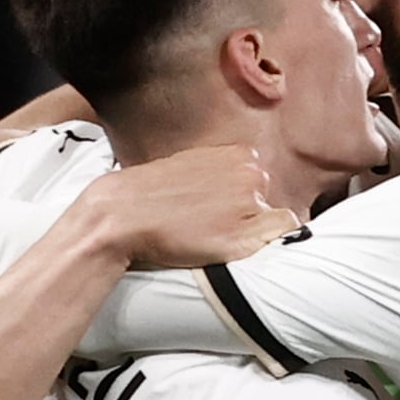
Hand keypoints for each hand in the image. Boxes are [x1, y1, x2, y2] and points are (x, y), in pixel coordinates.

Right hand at [81, 142, 298, 266]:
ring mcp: (249, 205)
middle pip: (269, 198)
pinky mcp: (244, 237)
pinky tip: (229, 246)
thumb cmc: (150, 193)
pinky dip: (261, 245)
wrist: (122, 215)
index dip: (242, 197)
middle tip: (212, 222)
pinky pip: (276, 239)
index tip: (219, 207)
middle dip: (250, 212)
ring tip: (213, 234)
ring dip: (252, 230)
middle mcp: (250, 175)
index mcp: (239, 154)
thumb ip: (220, 170)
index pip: (260, 179)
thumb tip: (241, 185)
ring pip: (274, 220)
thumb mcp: (190, 165)